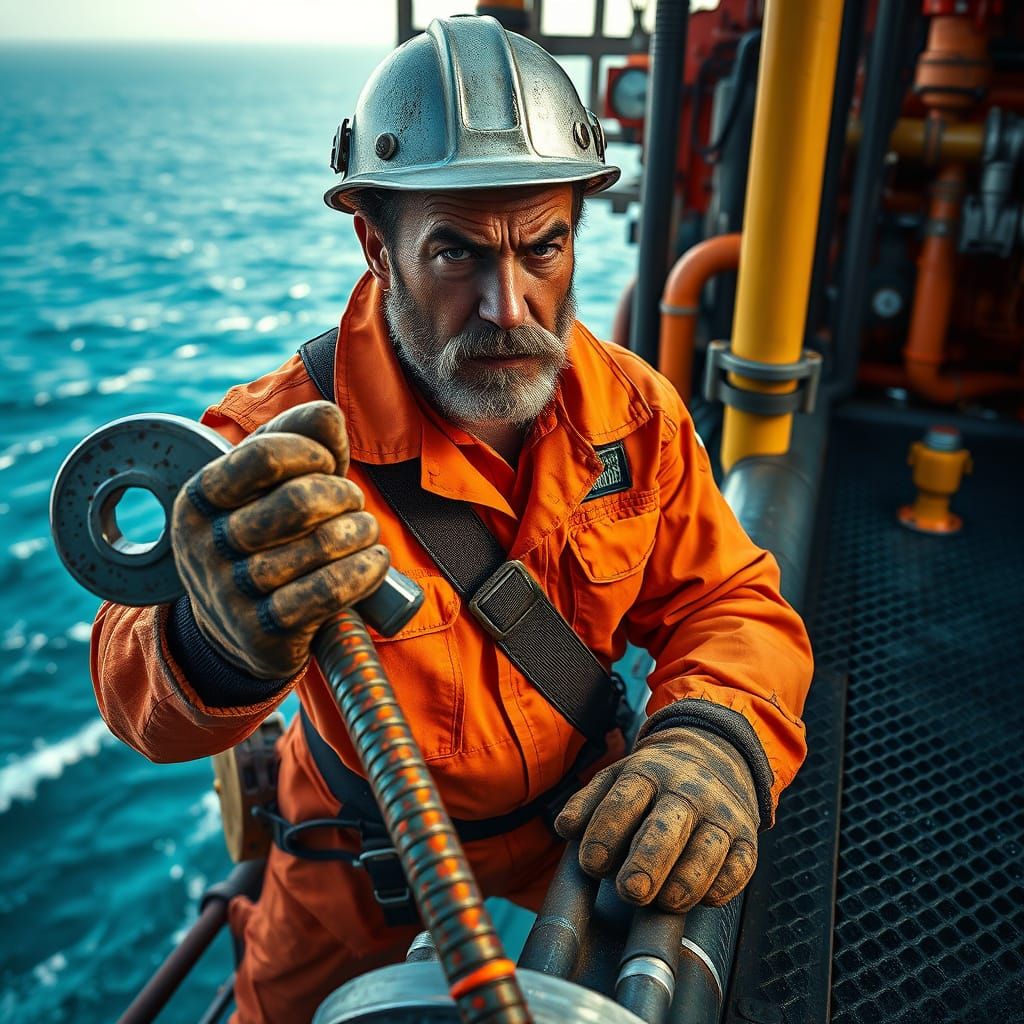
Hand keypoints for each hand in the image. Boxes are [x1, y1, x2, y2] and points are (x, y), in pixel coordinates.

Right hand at [171, 401, 389, 678]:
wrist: (240, 629)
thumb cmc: (268, 536)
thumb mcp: (269, 484)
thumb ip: (298, 435)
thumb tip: (328, 416)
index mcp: (200, 498)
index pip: (264, 455)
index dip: (311, 454)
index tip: (327, 465)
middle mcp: (204, 545)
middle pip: (301, 500)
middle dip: (344, 496)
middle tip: (352, 504)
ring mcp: (229, 593)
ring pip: (321, 545)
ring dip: (362, 533)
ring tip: (365, 533)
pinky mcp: (261, 633)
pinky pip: (328, 591)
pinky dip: (365, 570)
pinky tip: (374, 561)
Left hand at [554, 727, 758, 911]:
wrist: (715, 754)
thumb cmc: (655, 779)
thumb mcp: (617, 777)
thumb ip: (588, 803)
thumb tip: (565, 827)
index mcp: (647, 772)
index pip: (624, 800)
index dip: (605, 832)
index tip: (591, 863)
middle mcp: (687, 790)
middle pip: (667, 826)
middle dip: (648, 860)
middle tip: (630, 891)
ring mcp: (721, 813)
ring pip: (708, 849)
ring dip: (687, 879)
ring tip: (666, 901)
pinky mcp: (747, 837)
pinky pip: (740, 865)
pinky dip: (723, 885)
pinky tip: (704, 898)